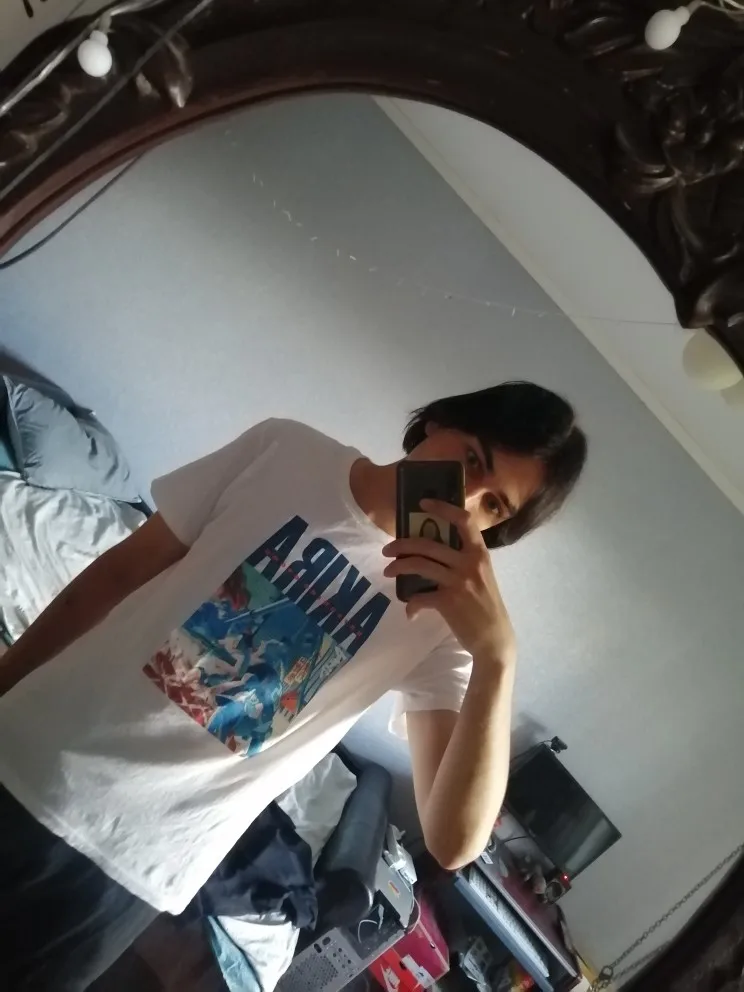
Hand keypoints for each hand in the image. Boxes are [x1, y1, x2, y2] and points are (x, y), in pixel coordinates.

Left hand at [382, 499, 516, 664]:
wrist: (494, 638)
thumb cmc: (487, 605)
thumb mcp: (482, 576)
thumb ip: (464, 561)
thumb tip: (434, 552)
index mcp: (479, 553)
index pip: (463, 521)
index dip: (442, 508)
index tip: (423, 503)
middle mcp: (469, 563)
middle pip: (428, 543)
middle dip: (402, 545)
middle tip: (388, 550)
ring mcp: (459, 582)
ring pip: (419, 565)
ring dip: (398, 567)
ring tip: (388, 571)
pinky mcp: (448, 602)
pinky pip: (420, 597)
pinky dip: (411, 605)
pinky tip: (410, 611)